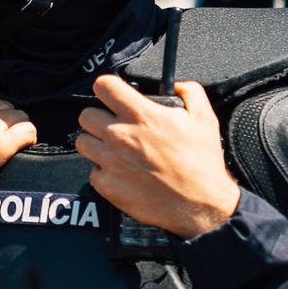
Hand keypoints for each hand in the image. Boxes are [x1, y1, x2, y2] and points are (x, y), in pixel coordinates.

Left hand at [76, 76, 239, 238]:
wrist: (200, 204)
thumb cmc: (202, 162)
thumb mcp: (205, 118)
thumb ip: (189, 92)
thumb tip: (176, 84)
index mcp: (141, 115)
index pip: (103, 86)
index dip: (107, 87)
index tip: (112, 93)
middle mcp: (120, 135)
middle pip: (86, 114)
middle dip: (99, 117)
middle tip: (115, 126)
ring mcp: (110, 160)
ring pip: (83, 141)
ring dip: (96, 143)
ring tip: (116, 149)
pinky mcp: (106, 184)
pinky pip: (92, 170)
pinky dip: (103, 171)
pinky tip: (122, 172)